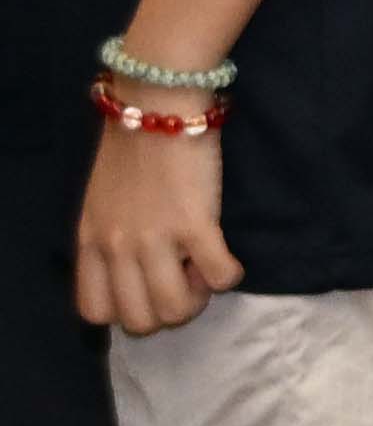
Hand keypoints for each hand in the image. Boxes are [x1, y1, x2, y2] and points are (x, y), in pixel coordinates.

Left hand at [73, 110, 238, 335]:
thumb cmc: (132, 147)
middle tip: (185, 278)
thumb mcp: (101, 202)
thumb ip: (111, 238)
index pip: (96, 311)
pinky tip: (227, 254)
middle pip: (139, 320)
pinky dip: (229, 275)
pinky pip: (220, 277)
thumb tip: (142, 268)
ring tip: (205, 266)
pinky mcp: (195, 224)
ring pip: (176, 309)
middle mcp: (117, 247)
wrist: (157, 105)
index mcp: (90, 241)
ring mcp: (155, 238)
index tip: (150, 285)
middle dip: (169, 310)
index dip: (129, 310)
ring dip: (199, 297)